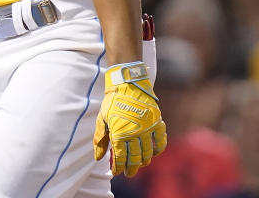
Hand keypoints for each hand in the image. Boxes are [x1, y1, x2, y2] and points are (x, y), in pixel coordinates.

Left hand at [94, 61, 166, 176]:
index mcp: (119, 133)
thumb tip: (97, 157)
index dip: (118, 167)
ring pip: (148, 153)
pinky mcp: (157, 123)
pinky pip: (161, 141)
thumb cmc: (113, 101)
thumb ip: (100, 139)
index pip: (120, 158)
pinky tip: (154, 153)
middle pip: (135, 158)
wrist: (128, 84)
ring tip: (140, 164)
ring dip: (144, 161)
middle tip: (129, 174)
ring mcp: (147, 129)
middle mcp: (135, 134)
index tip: (117, 172)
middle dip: (131, 168)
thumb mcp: (102, 119)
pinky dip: (158, 149)